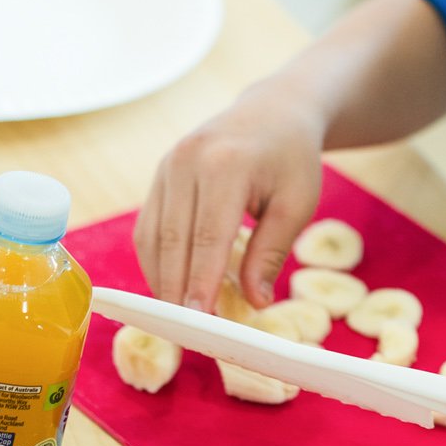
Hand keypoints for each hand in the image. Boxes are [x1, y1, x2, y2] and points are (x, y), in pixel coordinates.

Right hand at [134, 81, 326, 310]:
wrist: (274, 111)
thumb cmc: (292, 159)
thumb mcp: (297, 203)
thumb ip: (271, 252)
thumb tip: (253, 303)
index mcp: (225, 166)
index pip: (206, 237)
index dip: (200, 283)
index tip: (199, 322)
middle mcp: (186, 162)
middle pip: (171, 241)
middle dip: (176, 291)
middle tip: (188, 333)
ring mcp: (166, 166)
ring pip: (151, 237)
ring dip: (161, 281)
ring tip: (180, 317)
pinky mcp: (159, 175)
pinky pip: (148, 227)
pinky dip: (156, 261)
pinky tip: (173, 287)